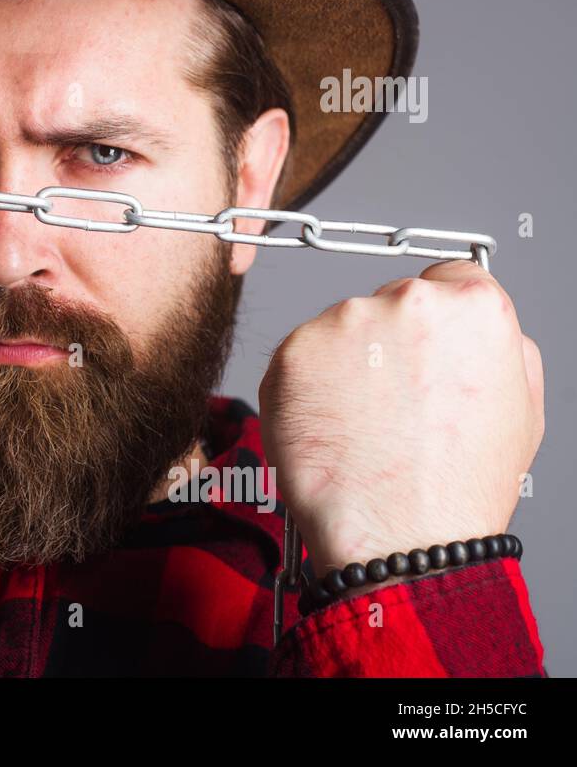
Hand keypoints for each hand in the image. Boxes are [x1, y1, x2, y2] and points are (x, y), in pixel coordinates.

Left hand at [258, 259, 544, 574]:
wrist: (398, 537)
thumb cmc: (457, 488)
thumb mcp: (522, 410)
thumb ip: (502, 348)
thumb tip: (474, 326)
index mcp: (474, 306)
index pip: (446, 279)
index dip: (434, 322)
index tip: (422, 351)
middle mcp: (409, 300)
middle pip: (389, 302)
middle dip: (388, 344)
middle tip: (392, 406)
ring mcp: (345, 321)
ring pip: (340, 331)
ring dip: (343, 366)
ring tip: (362, 427)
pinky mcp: (293, 350)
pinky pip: (298, 360)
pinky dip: (305, 389)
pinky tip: (328, 429)